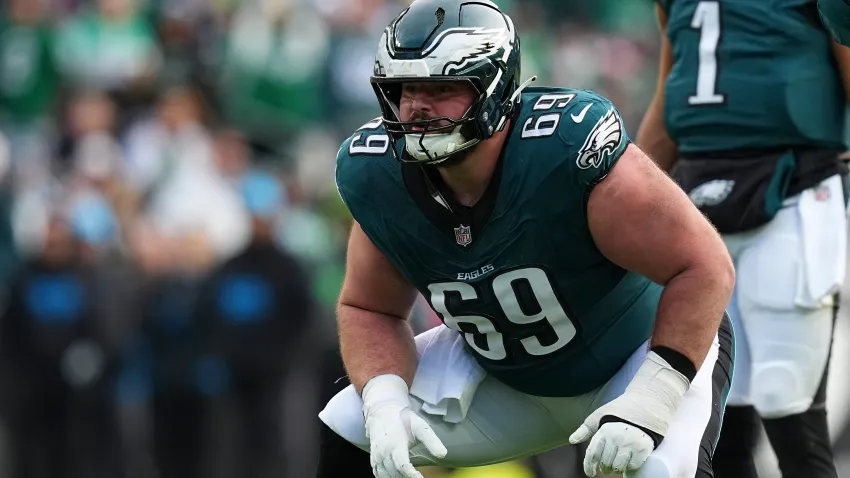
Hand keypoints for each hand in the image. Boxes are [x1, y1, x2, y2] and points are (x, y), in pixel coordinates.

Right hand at [362, 375, 447, 477]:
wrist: (382, 411)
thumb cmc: (403, 420)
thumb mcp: (420, 427)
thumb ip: (432, 441)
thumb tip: (443, 455)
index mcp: (395, 444)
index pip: (403, 466)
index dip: (412, 476)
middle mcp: (383, 452)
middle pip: (395, 473)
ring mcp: (376, 456)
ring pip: (385, 475)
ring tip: (408, 477)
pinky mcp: (373, 457)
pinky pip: (377, 473)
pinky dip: (385, 477)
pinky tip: (395, 477)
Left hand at [569, 351, 689, 476]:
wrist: (645, 403)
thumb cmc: (620, 410)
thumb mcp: (598, 416)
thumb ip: (585, 429)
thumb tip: (572, 440)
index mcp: (604, 430)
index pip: (593, 455)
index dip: (589, 467)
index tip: (590, 474)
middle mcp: (616, 437)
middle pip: (605, 463)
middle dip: (605, 467)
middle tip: (607, 466)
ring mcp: (631, 443)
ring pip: (618, 467)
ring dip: (616, 468)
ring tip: (617, 464)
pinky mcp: (644, 448)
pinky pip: (633, 466)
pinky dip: (630, 467)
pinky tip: (629, 462)